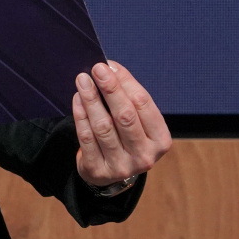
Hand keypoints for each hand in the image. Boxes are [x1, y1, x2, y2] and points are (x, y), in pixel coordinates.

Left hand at [72, 60, 171, 189]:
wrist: (111, 172)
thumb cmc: (126, 137)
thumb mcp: (137, 121)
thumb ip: (127, 96)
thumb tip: (110, 68)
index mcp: (160, 140)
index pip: (143, 104)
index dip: (125, 82)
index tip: (110, 66)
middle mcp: (144, 156)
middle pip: (125, 116)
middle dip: (110, 89)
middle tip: (97, 69)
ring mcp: (121, 166)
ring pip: (103, 126)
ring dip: (92, 100)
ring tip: (83, 81)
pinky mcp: (98, 170)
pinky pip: (87, 138)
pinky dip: (80, 115)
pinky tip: (78, 99)